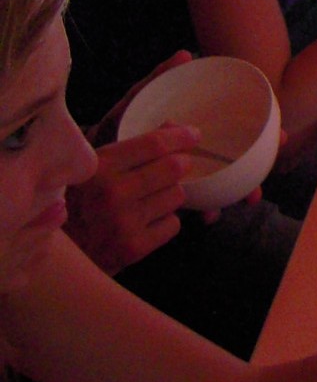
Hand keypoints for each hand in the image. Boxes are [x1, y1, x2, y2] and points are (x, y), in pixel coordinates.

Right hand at [66, 125, 196, 272]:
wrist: (57, 254)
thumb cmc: (76, 204)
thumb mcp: (92, 168)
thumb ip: (129, 148)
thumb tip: (173, 127)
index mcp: (98, 167)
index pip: (153, 144)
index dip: (180, 137)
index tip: (193, 134)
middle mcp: (112, 193)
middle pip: (174, 168)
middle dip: (180, 165)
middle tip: (175, 167)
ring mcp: (124, 222)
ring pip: (177, 196)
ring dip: (171, 194)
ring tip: (150, 198)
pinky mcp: (135, 247)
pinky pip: (173, 224)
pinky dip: (166, 220)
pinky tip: (147, 221)